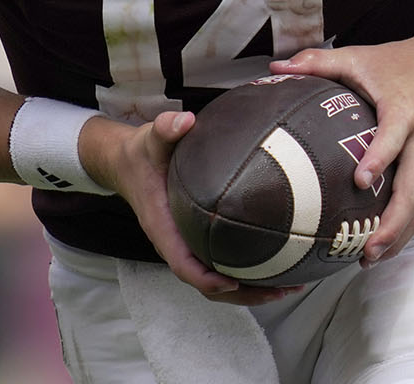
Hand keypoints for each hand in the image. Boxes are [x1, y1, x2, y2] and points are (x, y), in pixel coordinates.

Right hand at [82, 111, 295, 305]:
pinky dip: (246, 273)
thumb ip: (164, 129)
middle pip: (207, 284)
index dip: (207, 279)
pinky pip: (220, 265)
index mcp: (162, 227)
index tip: (233, 282)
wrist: (125, 163)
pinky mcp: (196, 240)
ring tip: (289, 285)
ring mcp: (186, 244)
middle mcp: (175, 243)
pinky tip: (275, 265)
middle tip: (281, 289)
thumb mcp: (149, 139)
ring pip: (216, 281)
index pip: (183, 265)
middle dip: (244, 293)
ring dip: (251, 288)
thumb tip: (185, 120)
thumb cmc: (139, 156)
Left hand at [269, 18, 413, 265]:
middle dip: (392, 222)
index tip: (359, 181)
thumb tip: (275, 67)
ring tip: (370, 257)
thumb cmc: (401, 62)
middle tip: (366, 247)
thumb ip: (318, 62)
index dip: (379, 158)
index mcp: (404, 110)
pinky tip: (385, 245)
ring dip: (400, 235)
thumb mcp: (360, 56)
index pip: (394, 138)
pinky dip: (408, 227)